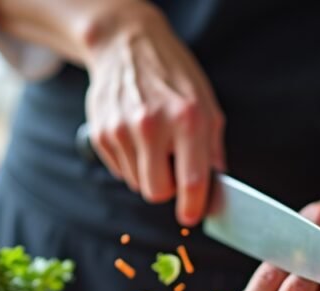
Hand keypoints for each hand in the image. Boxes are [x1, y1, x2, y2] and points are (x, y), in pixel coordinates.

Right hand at [82, 4, 224, 225]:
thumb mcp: (206, 103)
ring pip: (137, 184)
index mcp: (186, 118)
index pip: (190, 180)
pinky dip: (131, 163)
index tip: (192, 216)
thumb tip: (217, 184)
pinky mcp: (101, 134)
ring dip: (149, 173)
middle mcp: (151, 125)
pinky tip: (136, 138)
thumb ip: (213, 147)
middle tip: (174, 171)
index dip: (193, 206)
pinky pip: (120, 171)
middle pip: (157, 192)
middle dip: (168, 189)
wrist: (126, 45)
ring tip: (154, 144)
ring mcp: (122, 130)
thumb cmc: (172, 75)